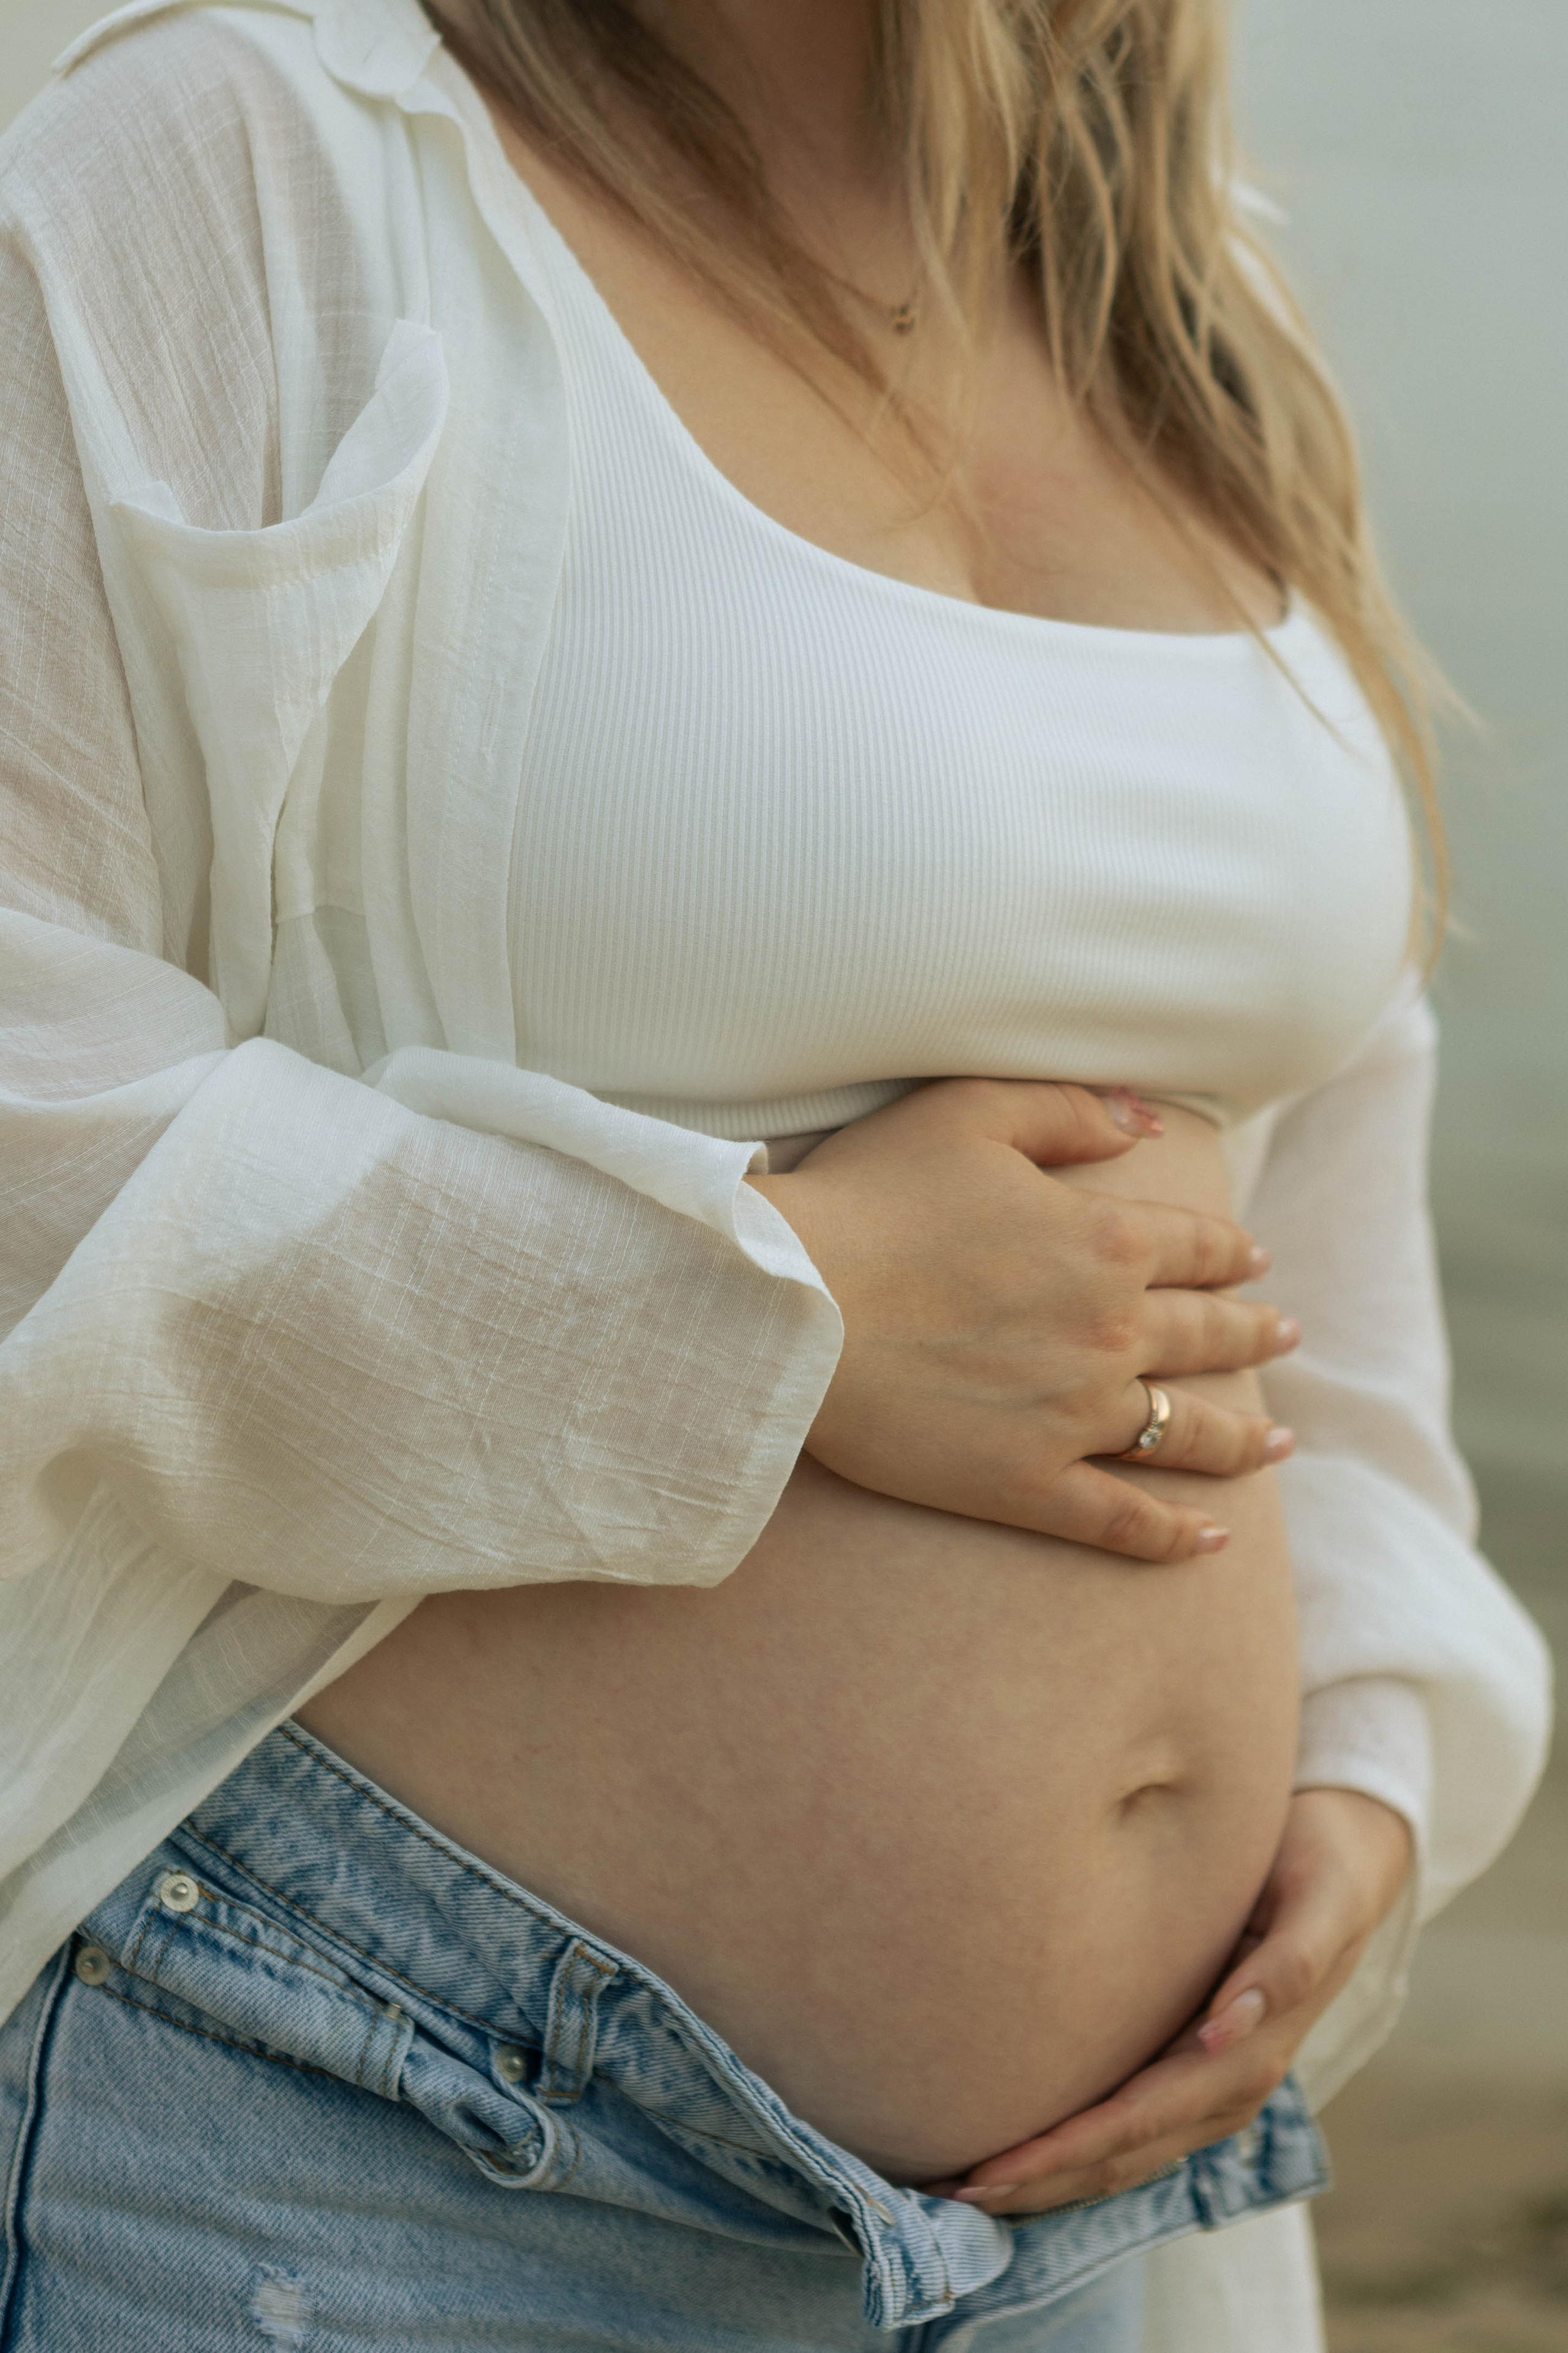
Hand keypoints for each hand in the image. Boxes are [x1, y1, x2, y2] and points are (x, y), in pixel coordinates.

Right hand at [748, 1078, 1297, 1561]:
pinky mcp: (1026, 1484)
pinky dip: (1174, 1535)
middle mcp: (1109, 1331)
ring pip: (1186, 1432)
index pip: (1196, 1248)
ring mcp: (1074, 1415)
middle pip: (1208, 1337)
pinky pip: (1121, 1519)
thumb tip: (1149, 1120)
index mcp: (1104, 1240)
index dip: (1232, 1254)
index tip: (1255, 1262)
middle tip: (1285, 1336)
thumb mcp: (972, 1114)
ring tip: (1280, 1443)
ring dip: (1245, 1439)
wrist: (790, 1302)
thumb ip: (1071, 1111)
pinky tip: (1211, 1541)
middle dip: (1255, 1335)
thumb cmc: (870, 1196)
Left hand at [929, 1788, 1413, 2215]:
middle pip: (1121, 2155)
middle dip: (1039, 2181)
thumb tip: (1223, 2033)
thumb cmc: (1321, 1866)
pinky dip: (1074, 2153)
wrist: (1349, 1857)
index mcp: (1249, 2053)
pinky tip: (1019, 2157)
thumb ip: (1286, 1965)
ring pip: (1121, 2155)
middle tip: (950, 2193)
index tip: (994, 2171)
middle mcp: (1226, 2086)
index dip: (1067, 2151)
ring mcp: (1209, 2086)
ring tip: (963, 2189)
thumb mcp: (1316, 1903)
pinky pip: (1129, 2128)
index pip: (1140, 2119)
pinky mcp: (1192, 2066)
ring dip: (1048, 2180)